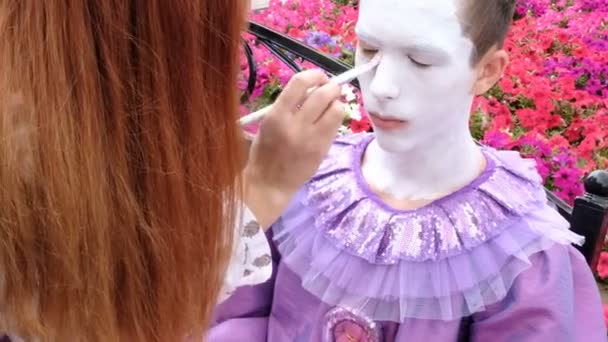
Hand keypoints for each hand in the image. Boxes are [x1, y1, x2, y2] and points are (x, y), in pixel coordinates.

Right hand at [244, 70, 343, 228]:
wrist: (269, 182)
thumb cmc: (265, 151)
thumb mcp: (268, 123)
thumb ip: (288, 105)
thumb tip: (313, 88)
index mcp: (277, 115)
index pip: (300, 83)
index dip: (315, 75)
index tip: (319, 77)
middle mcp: (295, 125)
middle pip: (323, 93)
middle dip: (331, 87)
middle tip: (330, 89)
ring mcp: (312, 138)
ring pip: (336, 109)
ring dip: (336, 103)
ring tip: (330, 106)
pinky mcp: (322, 149)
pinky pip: (337, 125)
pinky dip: (336, 119)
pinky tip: (329, 121)